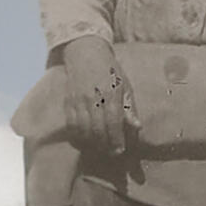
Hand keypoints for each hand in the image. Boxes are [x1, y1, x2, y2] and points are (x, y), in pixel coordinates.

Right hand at [62, 36, 140, 154]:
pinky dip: (78, 136)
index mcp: (110, 93)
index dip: (117, 139)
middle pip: (98, 129)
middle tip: (112, 152)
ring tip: (100, 147)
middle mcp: (93, 97)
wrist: (86, 54)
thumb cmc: (110, 71)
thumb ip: (129, 108)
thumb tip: (137, 126)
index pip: (113, 122)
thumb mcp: (125, 85)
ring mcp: (78, 100)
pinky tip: (86, 140)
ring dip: (92, 143)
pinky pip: (71, 126)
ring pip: (83, 130)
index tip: (120, 150)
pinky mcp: (68, 102)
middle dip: (105, 145)